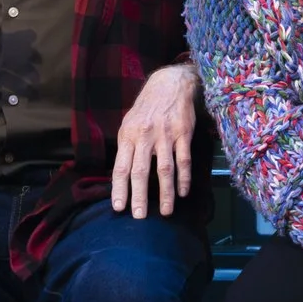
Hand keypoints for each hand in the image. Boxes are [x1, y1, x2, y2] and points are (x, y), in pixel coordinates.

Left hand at [112, 62, 201, 218]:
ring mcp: (165, 135)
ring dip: (166, 193)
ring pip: (164, 169)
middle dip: (140, 196)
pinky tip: (183, 192)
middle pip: (140, 171)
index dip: (119, 189)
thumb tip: (121, 176)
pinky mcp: (183, 133)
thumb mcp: (129, 124)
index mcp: (128, 135)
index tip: (119, 207)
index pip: (121, 167)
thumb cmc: (146, 109)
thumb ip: (126, 148)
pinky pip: (183, 160)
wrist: (169, 84)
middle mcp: (145, 136)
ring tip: (167, 211)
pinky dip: (184, 178)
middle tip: (140, 216)